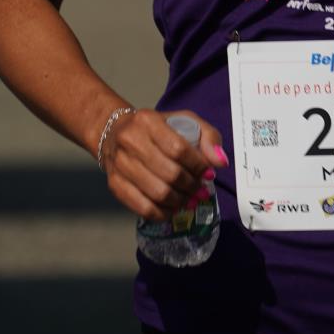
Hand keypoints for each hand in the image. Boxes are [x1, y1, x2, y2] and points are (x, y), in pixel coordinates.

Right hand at [101, 107, 227, 220]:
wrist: (113, 132)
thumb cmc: (155, 128)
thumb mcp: (183, 121)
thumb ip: (207, 136)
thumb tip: (220, 163)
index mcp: (148, 121)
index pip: (178, 149)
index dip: (198, 166)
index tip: (209, 174)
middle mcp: (130, 141)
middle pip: (169, 174)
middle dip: (191, 186)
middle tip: (200, 190)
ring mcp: (120, 164)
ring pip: (157, 193)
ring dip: (180, 201)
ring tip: (189, 200)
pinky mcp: (114, 184)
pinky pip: (142, 207)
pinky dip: (162, 213)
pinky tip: (172, 209)